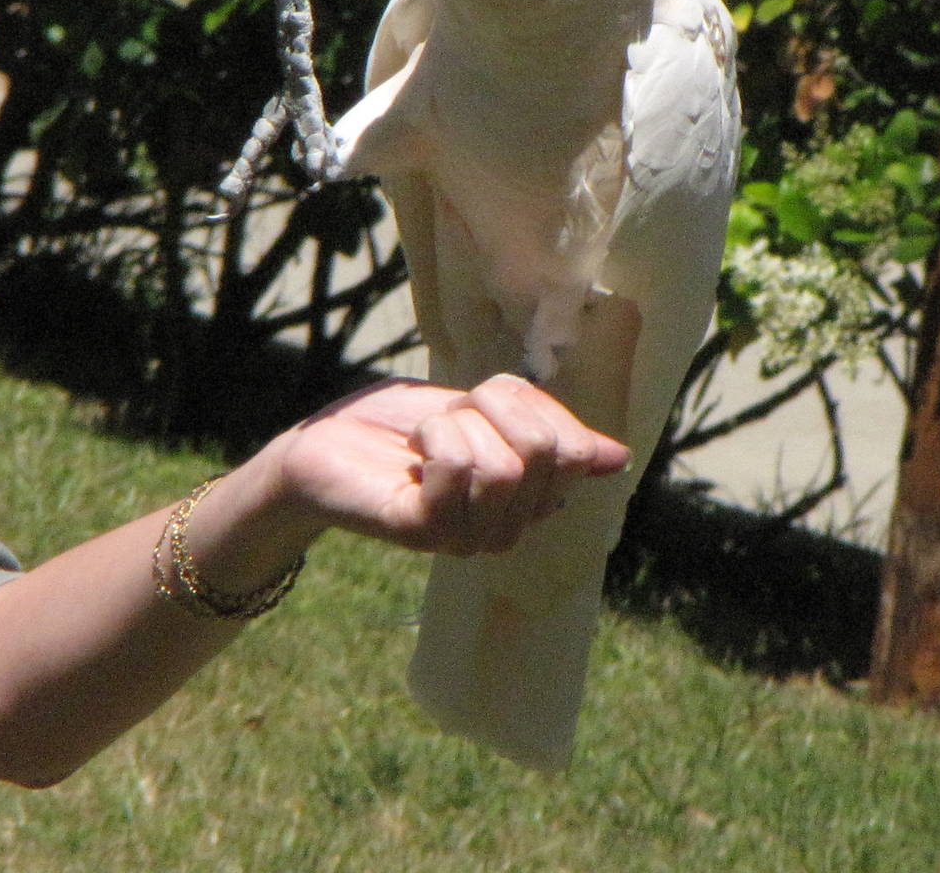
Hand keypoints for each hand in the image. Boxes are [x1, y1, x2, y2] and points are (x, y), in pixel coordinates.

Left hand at [268, 374, 628, 555]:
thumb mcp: (485, 411)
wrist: (322, 446)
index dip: (525, 404)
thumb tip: (617, 458)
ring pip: (503, 464)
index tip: (481, 404)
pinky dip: (434, 437)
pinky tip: (412, 453)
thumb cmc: (400, 426)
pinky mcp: (427, 533)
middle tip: (450, 417)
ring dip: (456, 425)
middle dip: (492, 409)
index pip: (571, 447)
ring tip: (425, 438)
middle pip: (546, 451)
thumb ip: (546, 428)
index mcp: (528, 498)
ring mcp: (470, 536)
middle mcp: (508, 527)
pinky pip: (459, 469)